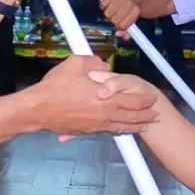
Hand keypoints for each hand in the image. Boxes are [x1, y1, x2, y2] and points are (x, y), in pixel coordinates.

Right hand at [31, 56, 158, 137]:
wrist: (38, 109)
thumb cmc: (56, 87)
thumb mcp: (76, 64)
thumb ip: (94, 63)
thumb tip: (103, 66)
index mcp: (105, 98)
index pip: (133, 101)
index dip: (145, 100)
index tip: (153, 98)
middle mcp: (104, 114)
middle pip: (131, 117)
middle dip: (146, 116)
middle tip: (155, 115)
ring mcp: (95, 125)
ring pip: (121, 127)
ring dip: (135, 126)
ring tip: (144, 126)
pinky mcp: (86, 132)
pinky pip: (108, 132)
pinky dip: (118, 130)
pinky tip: (120, 129)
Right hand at [100, 0, 140, 36]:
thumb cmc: (132, 11)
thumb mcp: (132, 22)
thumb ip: (127, 32)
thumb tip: (118, 34)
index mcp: (135, 11)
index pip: (122, 25)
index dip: (120, 26)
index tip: (122, 22)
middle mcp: (128, 2)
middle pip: (114, 20)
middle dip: (114, 19)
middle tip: (118, 14)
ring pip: (107, 13)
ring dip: (109, 12)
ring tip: (114, 8)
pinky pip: (102, 5)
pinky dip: (104, 5)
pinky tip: (110, 3)